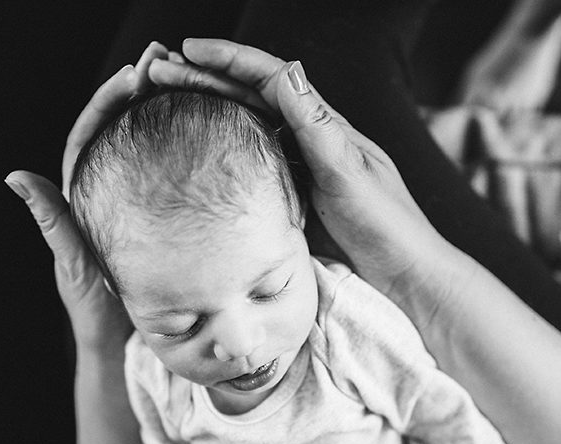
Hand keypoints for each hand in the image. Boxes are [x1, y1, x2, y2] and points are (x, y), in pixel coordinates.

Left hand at [6, 41, 178, 349]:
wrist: (125, 343)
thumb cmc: (95, 311)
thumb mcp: (75, 265)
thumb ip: (53, 223)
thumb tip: (15, 177)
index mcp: (80, 196)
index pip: (91, 133)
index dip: (109, 101)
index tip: (134, 75)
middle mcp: (109, 192)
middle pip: (123, 129)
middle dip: (142, 92)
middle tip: (168, 61)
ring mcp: (140, 203)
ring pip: (152, 147)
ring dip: (167, 112)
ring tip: (193, 81)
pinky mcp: (167, 219)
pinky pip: (177, 177)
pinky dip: (190, 152)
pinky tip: (213, 132)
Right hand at [146, 39, 448, 303]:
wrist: (404, 277)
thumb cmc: (387, 225)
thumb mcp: (350, 172)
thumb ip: (318, 127)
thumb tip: (288, 70)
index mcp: (324, 128)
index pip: (269, 79)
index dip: (228, 60)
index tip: (187, 49)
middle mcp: (308, 143)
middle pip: (248, 100)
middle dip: (203, 81)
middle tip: (156, 73)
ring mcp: (299, 173)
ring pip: (245, 132)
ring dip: (207, 115)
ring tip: (165, 106)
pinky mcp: (292, 204)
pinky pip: (250, 171)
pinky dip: (222, 157)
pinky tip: (197, 161)